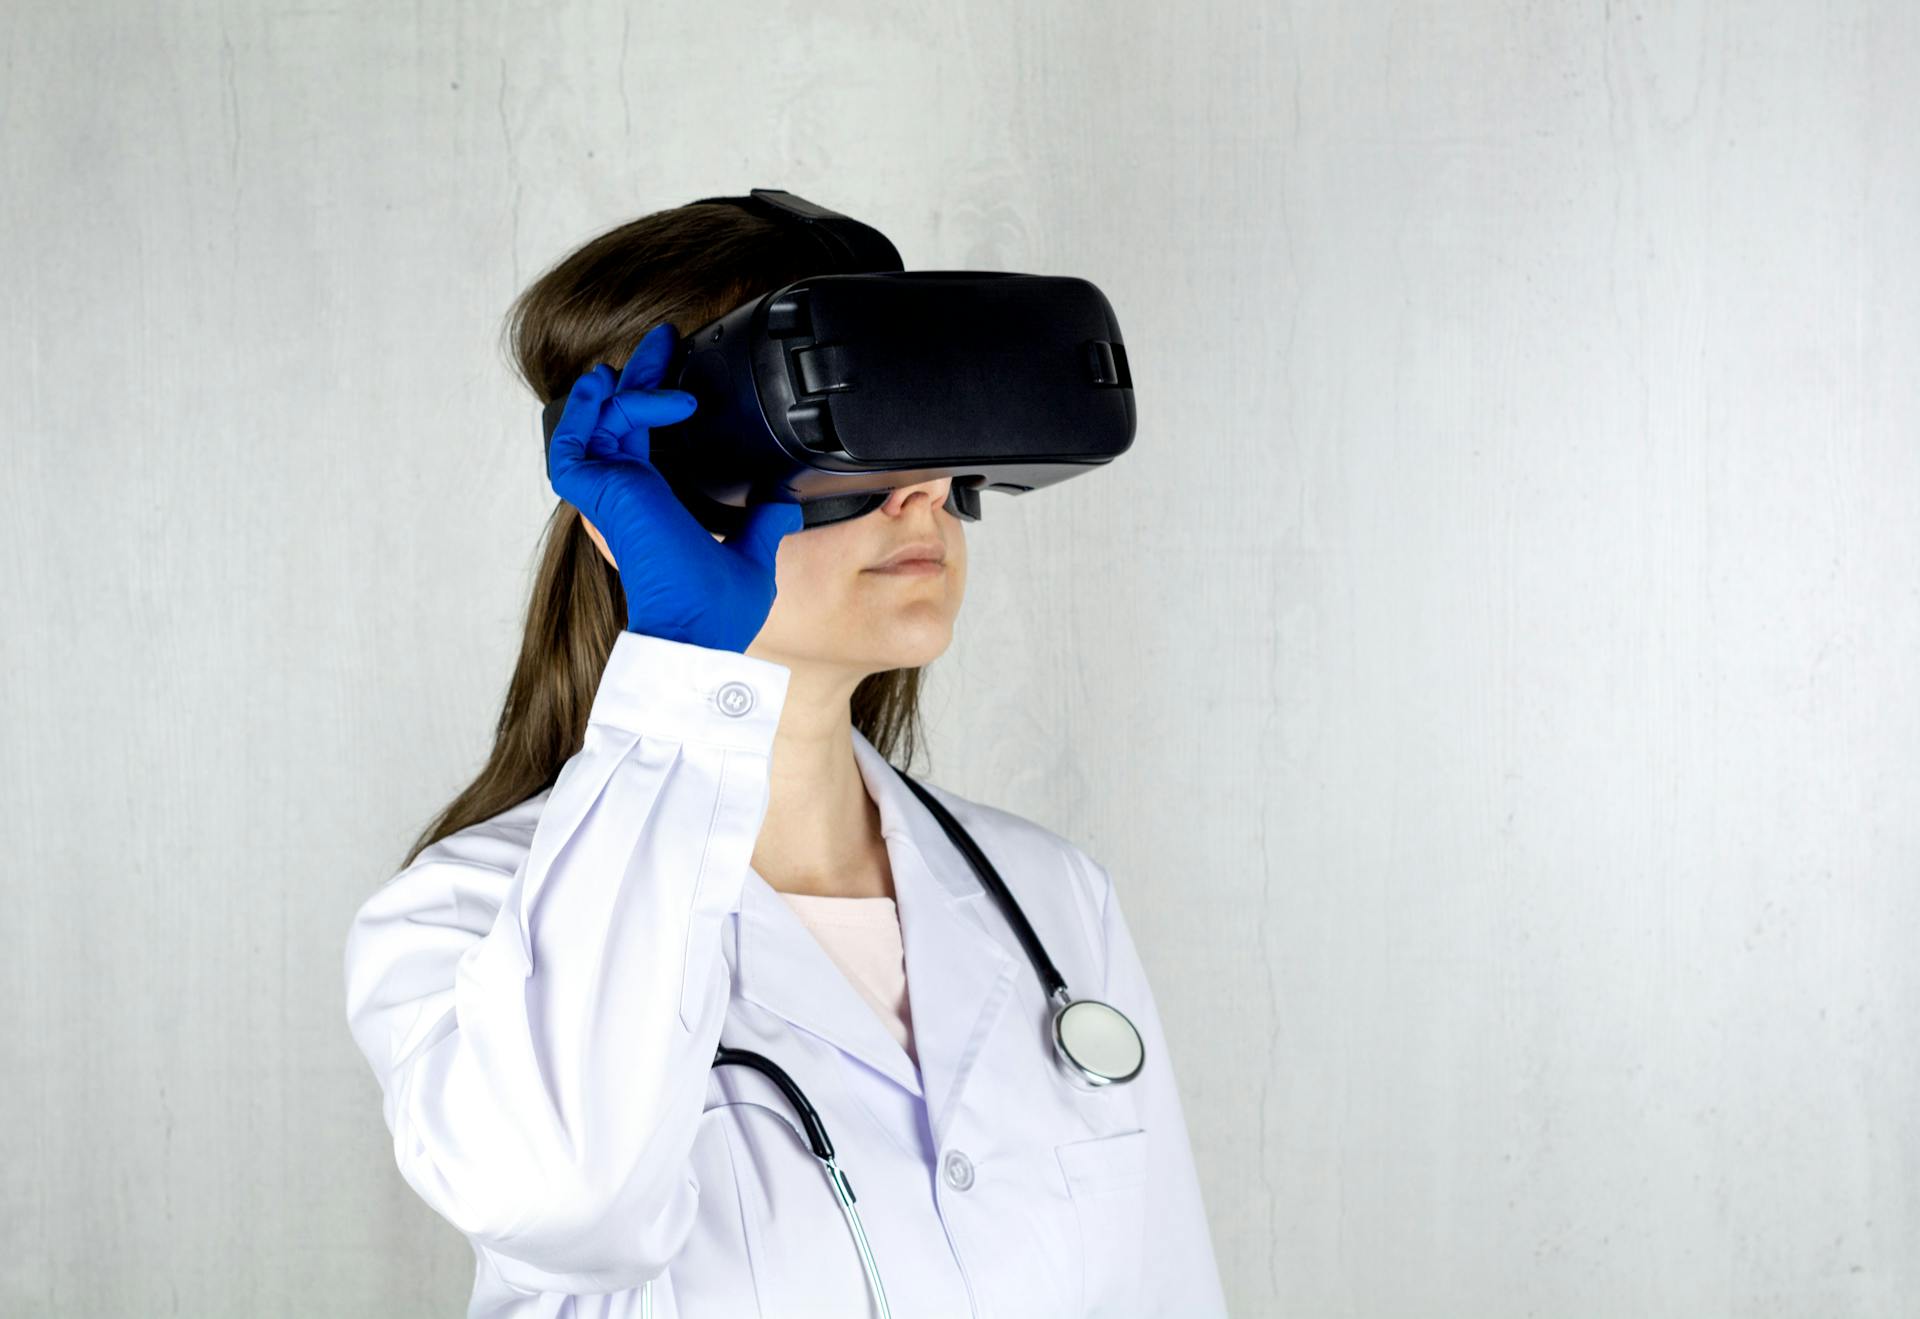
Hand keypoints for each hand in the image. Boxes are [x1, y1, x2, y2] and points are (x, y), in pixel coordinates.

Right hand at [546, 323, 804, 652]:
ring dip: (625, 382)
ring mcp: (607, 492)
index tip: (678, 370)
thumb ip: (762, 522)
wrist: (699, 629)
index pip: (641, 439)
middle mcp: (625, 494)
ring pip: (596, 418)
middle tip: (664, 337)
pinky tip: (626, 391)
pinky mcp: (596, 493)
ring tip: (655, 353)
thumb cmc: (715, 609)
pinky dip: (598, 409)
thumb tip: (784, 500)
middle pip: (617, 417)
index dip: (652, 400)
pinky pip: (578, 437)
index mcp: (652, 504)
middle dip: (638, 372)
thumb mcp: (751, 551)